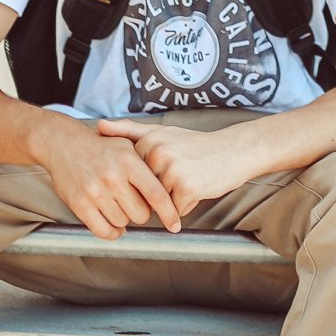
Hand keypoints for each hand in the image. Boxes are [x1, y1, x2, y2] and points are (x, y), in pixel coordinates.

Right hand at [34, 116, 181, 240]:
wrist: (64, 144)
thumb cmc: (101, 147)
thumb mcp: (128, 145)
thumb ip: (147, 165)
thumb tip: (170, 188)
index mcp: (129, 161)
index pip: (156, 194)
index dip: (169, 212)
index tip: (175, 225)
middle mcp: (113, 177)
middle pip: (141, 214)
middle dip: (141, 212)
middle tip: (134, 203)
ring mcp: (95, 192)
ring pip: (122, 223)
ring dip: (123, 219)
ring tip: (118, 205)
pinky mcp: (80, 204)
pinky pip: (103, 231)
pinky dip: (112, 232)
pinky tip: (113, 224)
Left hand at [97, 118, 263, 220]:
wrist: (236, 151)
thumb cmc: (198, 146)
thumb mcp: (163, 133)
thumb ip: (129, 130)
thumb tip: (98, 125)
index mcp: (150, 140)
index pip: (135, 175)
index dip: (151, 177)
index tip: (168, 166)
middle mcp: (157, 153)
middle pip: (146, 190)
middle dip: (163, 189)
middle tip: (183, 172)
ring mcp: (171, 170)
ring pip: (160, 202)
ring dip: (175, 197)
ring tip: (191, 178)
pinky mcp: (186, 187)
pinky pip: (176, 210)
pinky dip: (187, 205)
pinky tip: (199, 187)